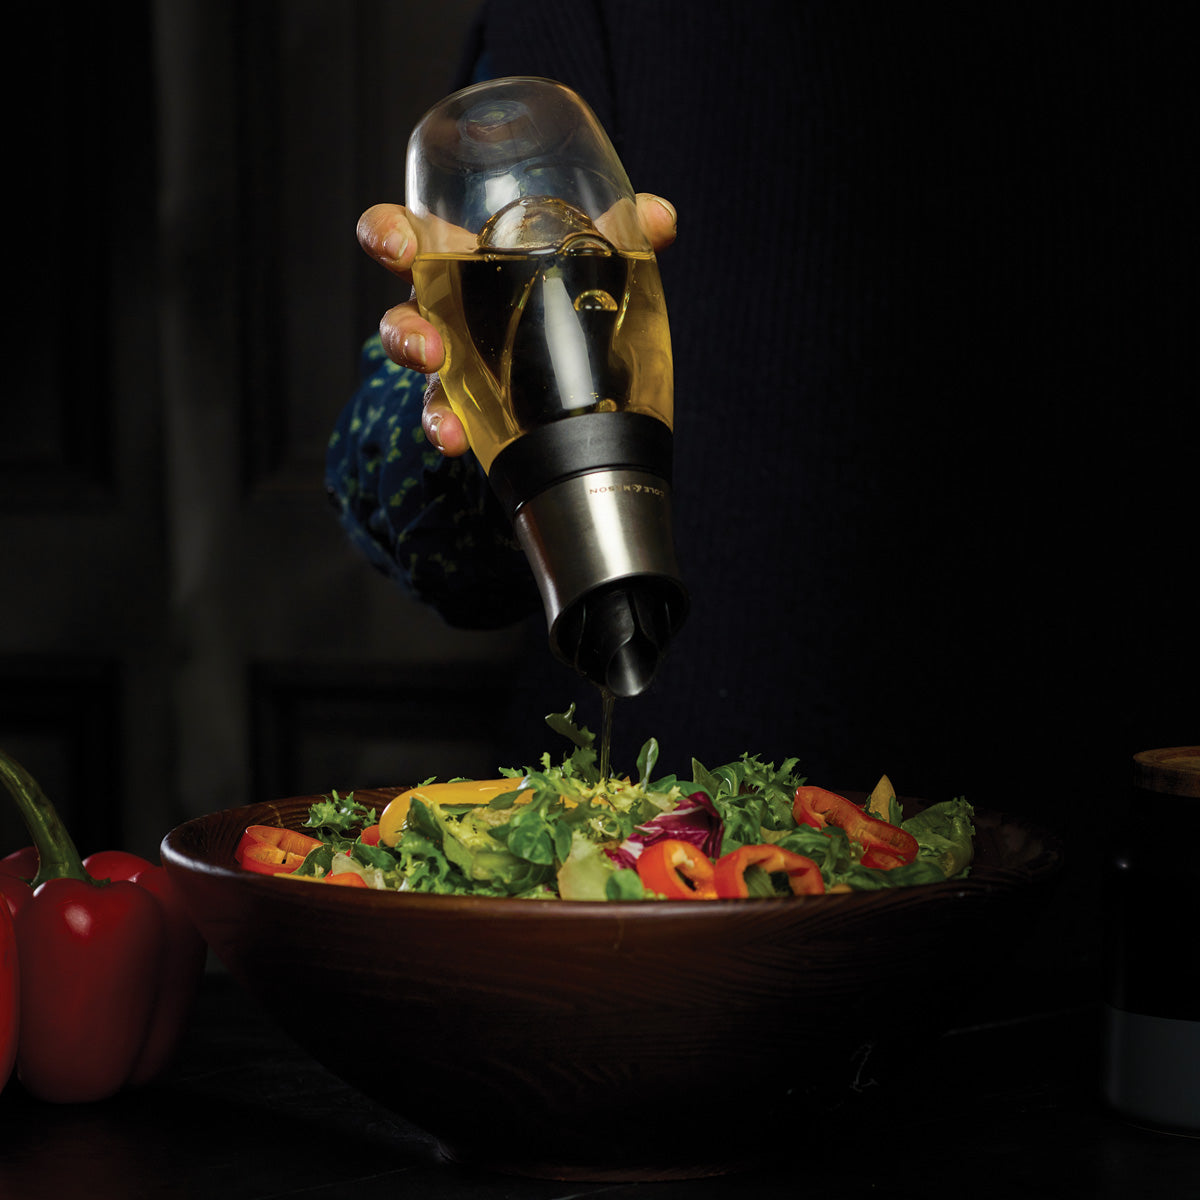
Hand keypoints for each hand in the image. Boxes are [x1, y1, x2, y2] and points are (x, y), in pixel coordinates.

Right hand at [356, 194, 678, 456]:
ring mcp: (456, 367)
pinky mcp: (473, 409)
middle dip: (403, 332)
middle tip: (426, 345)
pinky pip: (453, 422)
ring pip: (426, 385)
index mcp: (459, 260)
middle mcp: (445, 314)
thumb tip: (661, 218)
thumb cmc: (556, 279)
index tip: (399, 244)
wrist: (573, 348)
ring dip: (435, 403)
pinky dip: (452, 432)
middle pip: (403, 317)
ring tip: (447, 420)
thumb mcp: (585, 246)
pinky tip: (459, 444)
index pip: (407, 237)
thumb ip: (620, 228)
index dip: (389, 235)